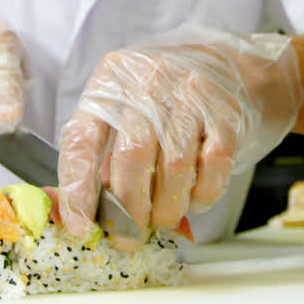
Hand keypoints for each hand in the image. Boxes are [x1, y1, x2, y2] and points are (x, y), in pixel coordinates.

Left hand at [57, 23, 303, 249]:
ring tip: (165, 217)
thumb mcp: (120, 116)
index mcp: (109, 81)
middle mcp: (147, 80)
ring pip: (175, 165)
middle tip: (129, 238)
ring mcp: (190, 91)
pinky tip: (196, 198)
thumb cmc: (163, 101)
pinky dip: (203, 195)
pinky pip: (214, 165)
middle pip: (133, 155)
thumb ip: (99, 164)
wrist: (225, 66)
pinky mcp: (226, 110)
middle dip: (129, 211)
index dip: (77, 190)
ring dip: (168, 208)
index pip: (82, 140)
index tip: (81, 229)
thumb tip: (82, 221)